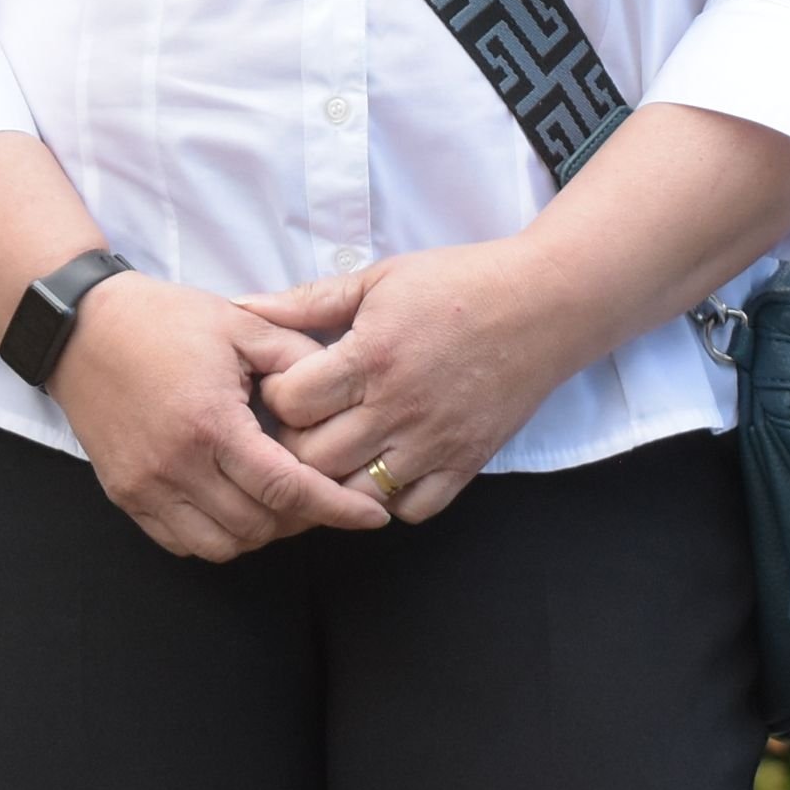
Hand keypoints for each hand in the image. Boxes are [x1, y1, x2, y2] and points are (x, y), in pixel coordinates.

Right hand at [47, 276, 390, 560]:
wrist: (83, 330)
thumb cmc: (166, 320)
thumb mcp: (243, 324)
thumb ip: (297, 357)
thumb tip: (343, 393)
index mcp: (210, 424)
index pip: (287, 489)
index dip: (337, 508)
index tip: (372, 515)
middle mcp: (176, 466)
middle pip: (259, 526)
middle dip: (303, 519)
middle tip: (324, 492)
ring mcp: (145, 487)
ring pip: (222, 545)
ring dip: (261, 530)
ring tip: (280, 497)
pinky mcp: (126, 496)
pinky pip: (182, 542)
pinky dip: (217, 534)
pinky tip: (235, 501)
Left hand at [243, 240, 593, 526]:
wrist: (545, 304)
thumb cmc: (459, 283)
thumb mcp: (381, 279)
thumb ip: (310, 301)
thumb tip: (244, 306)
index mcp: (373, 355)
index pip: (291, 403)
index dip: (276, 395)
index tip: (286, 383)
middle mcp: (399, 406)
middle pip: (313, 458)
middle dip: (294, 445)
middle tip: (302, 425)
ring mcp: (434, 443)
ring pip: (355, 495)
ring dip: (336, 478)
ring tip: (337, 451)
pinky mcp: (465, 464)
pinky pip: (410, 510)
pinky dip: (389, 499)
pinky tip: (383, 467)